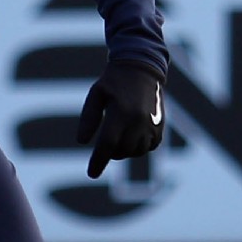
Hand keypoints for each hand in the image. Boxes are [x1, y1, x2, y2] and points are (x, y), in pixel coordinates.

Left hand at [77, 61, 165, 178]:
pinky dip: (139, 147)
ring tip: (119, 135)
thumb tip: (82, 142)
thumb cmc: (114, 81)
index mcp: (120, 112)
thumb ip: (89, 118)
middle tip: (106, 141)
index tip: (91, 174)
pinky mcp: (160, 126)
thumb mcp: (96, 94)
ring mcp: (152, 124)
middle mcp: (138, 121)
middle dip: (110, 152)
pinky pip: (149, 147)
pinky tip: (132, 135)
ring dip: (124, 151)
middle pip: (121, 151)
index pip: (107, 145)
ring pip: (136, 152)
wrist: (142, 68)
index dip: (98, 161)